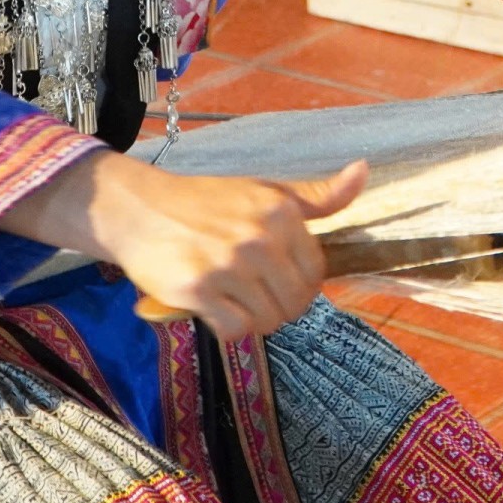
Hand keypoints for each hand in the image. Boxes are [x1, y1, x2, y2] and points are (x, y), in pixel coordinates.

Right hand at [103, 159, 367, 339]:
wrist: (139, 209)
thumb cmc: (205, 202)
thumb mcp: (265, 190)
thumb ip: (317, 194)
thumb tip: (363, 172)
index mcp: (281, 212)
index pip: (315, 273)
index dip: (297, 284)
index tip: (273, 279)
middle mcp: (259, 236)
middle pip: (294, 302)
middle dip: (276, 306)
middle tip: (249, 293)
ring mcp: (229, 264)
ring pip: (267, 320)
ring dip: (251, 319)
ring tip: (231, 299)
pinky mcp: (198, 289)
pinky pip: (234, 330)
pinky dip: (227, 327)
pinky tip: (213, 308)